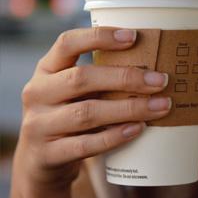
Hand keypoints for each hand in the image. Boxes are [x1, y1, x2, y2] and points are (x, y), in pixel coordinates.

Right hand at [10, 28, 170, 197]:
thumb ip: (101, 77)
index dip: (99, 37)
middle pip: (82, 78)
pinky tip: (138, 129)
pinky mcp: (47, 155)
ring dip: (129, 109)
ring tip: (160, 106)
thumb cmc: (69, 114)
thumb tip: (153, 68)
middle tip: (161, 81)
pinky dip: (115, 136)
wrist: (40, 161)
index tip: (133, 36)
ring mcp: (39, 125)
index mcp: (46, 69)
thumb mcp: (74, 91)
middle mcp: (37, 93)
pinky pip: (86, 145)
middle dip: (126, 78)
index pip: (67, 43)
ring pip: (87, 113)